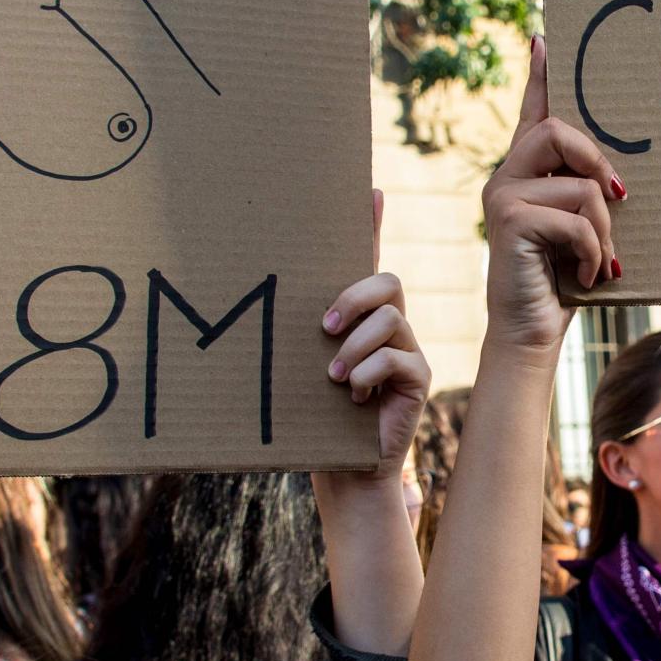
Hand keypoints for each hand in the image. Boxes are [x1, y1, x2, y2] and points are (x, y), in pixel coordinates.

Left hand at [322, 192, 430, 473]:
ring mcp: (406, 350)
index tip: (370, 189)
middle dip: (354, 297)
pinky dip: (369, 374)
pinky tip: (353, 396)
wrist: (342, 470)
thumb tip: (242, 303)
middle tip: (323, 326)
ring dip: (355, 346)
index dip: (371, 224)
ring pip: (391, 320)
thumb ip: (294, 338)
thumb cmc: (313, 420)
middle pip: (386, 282)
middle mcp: (387, 326)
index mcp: (357, 317)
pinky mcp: (418, 379)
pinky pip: (400, 358)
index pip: (367, 260)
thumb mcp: (297, 369)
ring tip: (332, 376)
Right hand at [480, 37, 622, 361]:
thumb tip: (620, 181)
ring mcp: (502, 195)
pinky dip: (592, 250)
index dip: (539, 75)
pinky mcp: (509, 220)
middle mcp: (506, 177)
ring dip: (603, 227)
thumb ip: (590, 197)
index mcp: (526, 174)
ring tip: (600, 258)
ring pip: (579, 182)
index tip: (545, 37)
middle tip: (620, 197)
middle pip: (558, 128)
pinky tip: (588, 272)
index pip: (533, 113)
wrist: (532, 333)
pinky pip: (575, 216)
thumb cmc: (564, 283)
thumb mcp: (583, 230)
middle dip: (597, 159)